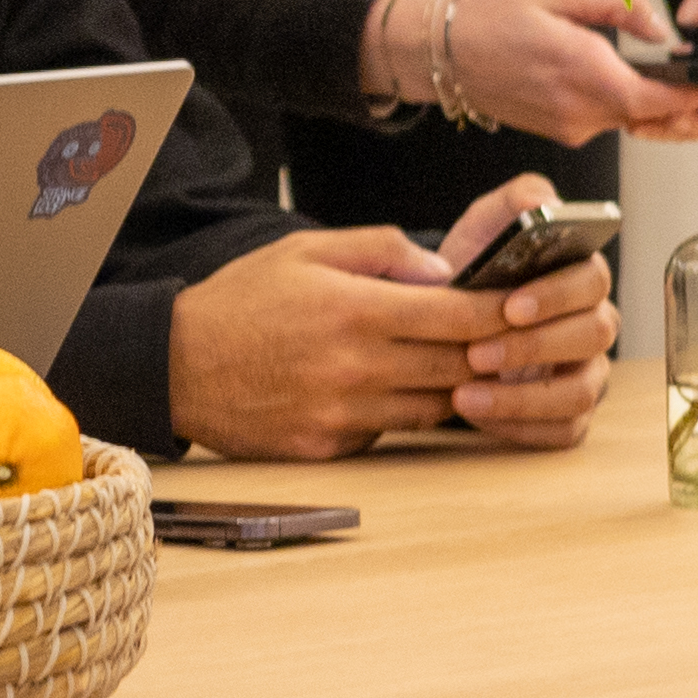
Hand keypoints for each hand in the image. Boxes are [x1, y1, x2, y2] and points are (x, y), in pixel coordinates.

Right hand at [165, 185, 611, 460]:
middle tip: (518, 342)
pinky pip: (391, 432)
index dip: (503, 312)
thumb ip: (382, 251)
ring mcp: (344, 413)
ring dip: (458, 390)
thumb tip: (443, 270)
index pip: (459, 316)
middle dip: (495, 355)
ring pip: (434, 408)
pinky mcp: (329, 446)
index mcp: (357, 310)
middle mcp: (357, 366)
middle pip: (459, 367)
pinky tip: (404, 393)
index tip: (525, 304)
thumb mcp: (306, 250)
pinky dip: (406, 413)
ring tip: (471, 370)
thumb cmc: (241, 301)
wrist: (173, 366)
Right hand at [369, 0, 697, 147]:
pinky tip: (606, 72)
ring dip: (644, 95)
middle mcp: (580, 112)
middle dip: (677, 93)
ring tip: (653, 64)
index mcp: (584, 73)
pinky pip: (603, 118)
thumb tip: (663, 25)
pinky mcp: (560, 133)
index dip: (696, 91)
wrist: (438, 53)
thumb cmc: (489, 17)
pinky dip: (615, 100)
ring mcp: (569, 128)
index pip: (660, 99)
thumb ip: (618, 6)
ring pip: (628, 116)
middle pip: (651, 112)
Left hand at [424, 178, 615, 448]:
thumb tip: (541, 198)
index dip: (556, 295)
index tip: (510, 306)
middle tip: (476, 354)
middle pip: (594, 337)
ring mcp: (587, 372)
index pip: (592, 281)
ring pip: (581, 392)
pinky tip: (477, 416)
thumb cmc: (474, 272)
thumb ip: (514, 203)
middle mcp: (594, 325)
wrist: (443, 320)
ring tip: (465, 395)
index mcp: (581, 276)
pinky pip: (564, 431)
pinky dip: (520, 428)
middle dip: (534, 347)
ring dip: (524, 397)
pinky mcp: (569, 415)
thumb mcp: (485, 228)